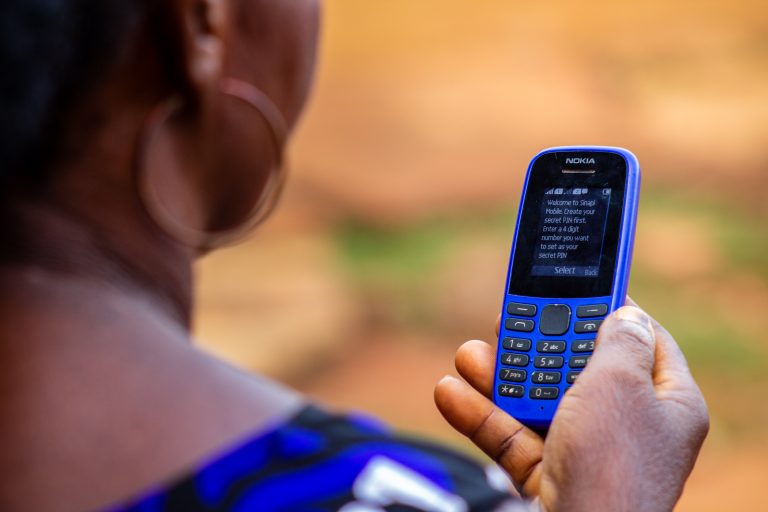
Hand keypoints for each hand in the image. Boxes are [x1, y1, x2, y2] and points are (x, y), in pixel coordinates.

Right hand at [434, 301, 708, 511]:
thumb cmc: (610, 461)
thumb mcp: (619, 383)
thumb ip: (618, 340)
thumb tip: (626, 313)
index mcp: (667, 403)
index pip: (644, 342)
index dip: (610, 311)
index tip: (577, 288)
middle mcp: (630, 426)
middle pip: (579, 367)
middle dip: (538, 343)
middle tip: (509, 318)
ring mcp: (588, 451)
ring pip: (539, 399)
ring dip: (499, 376)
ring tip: (469, 354)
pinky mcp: (550, 472)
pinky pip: (513, 435)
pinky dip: (482, 414)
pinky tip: (450, 391)